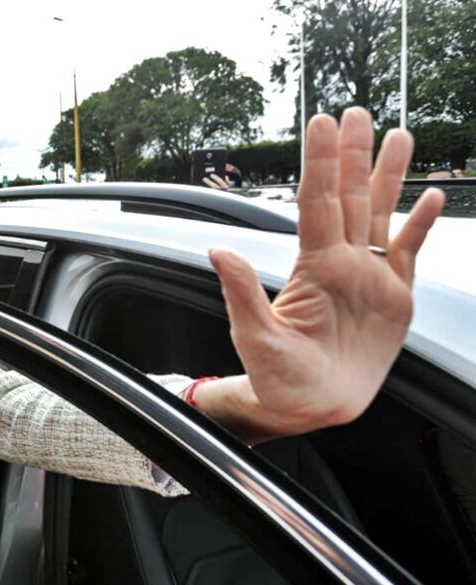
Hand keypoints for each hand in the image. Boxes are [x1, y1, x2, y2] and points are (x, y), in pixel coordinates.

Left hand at [197, 108, 442, 440]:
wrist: (308, 406)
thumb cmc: (276, 376)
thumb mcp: (255, 336)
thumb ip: (243, 292)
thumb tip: (218, 251)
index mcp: (312, 267)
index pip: (316, 203)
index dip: (320, 163)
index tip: (321, 125)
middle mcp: (341, 263)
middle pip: (349, 197)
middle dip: (353, 155)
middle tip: (356, 113)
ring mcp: (369, 277)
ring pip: (381, 214)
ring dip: (389, 175)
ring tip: (397, 136)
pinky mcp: (394, 297)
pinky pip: (409, 252)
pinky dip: (421, 226)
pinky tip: (432, 197)